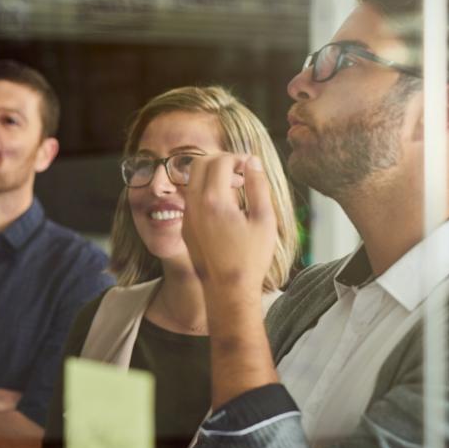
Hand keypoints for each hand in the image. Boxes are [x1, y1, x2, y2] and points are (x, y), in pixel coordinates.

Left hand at [181, 153, 275, 294]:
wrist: (227, 289)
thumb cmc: (251, 257)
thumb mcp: (264, 219)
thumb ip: (258, 186)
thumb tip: (253, 162)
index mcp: (213, 200)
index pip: (220, 161)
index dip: (237, 158)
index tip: (251, 165)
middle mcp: (194, 205)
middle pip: (199, 163)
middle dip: (221, 160)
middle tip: (241, 172)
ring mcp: (186, 216)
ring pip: (191, 180)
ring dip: (212, 175)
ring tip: (236, 187)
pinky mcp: (185, 226)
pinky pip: (190, 197)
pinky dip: (205, 190)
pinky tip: (225, 204)